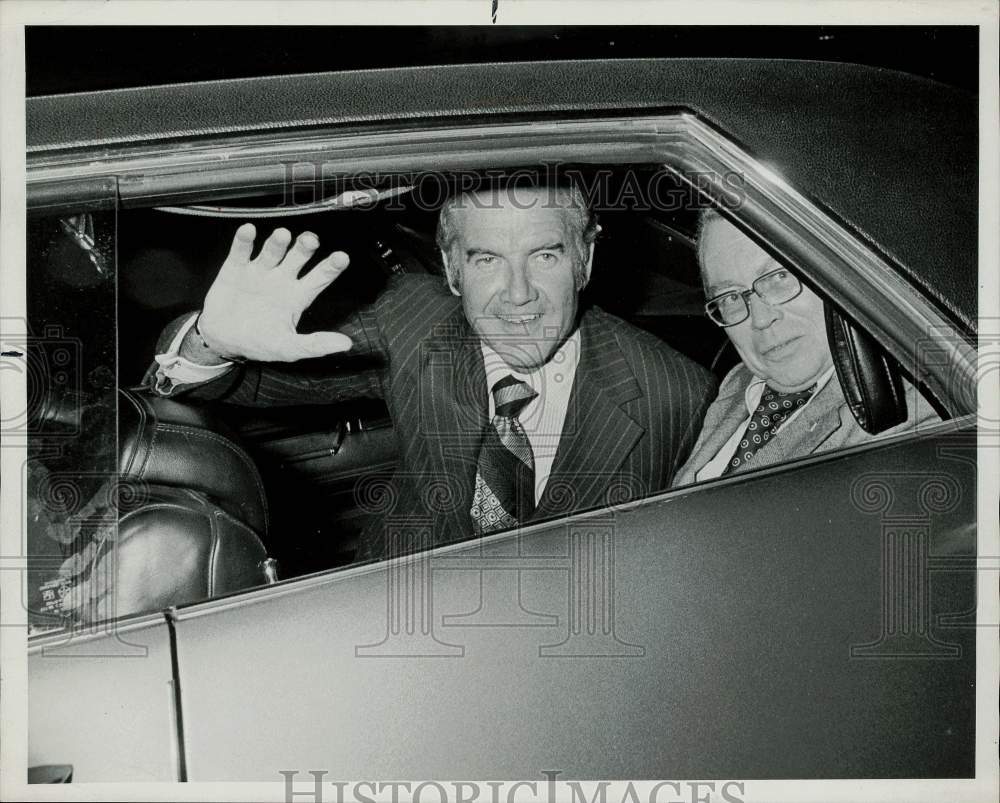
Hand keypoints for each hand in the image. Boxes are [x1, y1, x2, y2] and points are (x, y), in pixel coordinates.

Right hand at [198, 224, 353, 361]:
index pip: (319, 278)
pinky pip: (241, 252)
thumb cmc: (258, 343)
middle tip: (310, 240)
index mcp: (298, 296)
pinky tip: (248, 231)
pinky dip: (244, 241)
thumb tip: (345, 344)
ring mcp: (259, 272)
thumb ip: (316, 344)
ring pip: (272, 252)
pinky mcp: (235, 269)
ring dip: (278, 243)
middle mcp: (281, 279)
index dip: (331, 267)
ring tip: (283, 235)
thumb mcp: (289, 348)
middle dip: (304, 248)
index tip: (341, 257)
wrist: (222, 341)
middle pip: (298, 258)